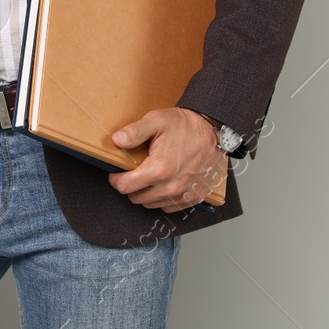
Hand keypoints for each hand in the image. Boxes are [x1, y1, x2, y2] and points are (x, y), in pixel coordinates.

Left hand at [107, 107, 224, 212]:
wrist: (212, 131)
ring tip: (149, 175)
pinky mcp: (194, 198)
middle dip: (131, 185)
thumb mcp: (156, 121)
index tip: (117, 172)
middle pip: (136, 197)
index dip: (115, 179)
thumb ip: (134, 132)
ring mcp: (184, 194)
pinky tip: (163, 182)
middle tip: (134, 170)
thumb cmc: (185, 126)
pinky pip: (169, 207)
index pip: (125, 186)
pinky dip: (162, 198)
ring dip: (146, 192)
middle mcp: (171, 186)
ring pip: (151, 204)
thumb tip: (116, 140)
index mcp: (159, 169)